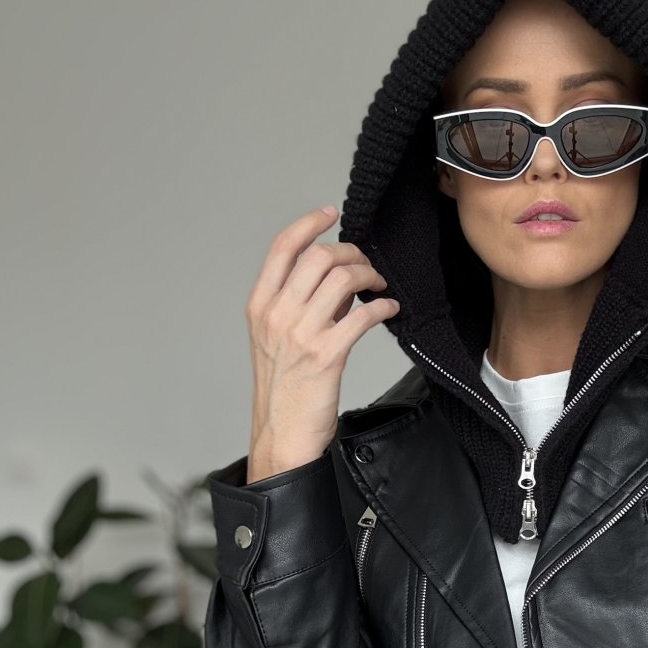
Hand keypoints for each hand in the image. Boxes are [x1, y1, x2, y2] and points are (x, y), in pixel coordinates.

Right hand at [245, 206, 399, 479]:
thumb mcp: (277, 340)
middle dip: (350, 252)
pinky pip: (362, 315)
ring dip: (368, 275)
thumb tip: (336, 281)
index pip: (282, 248)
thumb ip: (300, 305)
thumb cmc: (283, 390)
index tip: (330, 213)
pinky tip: (388, 309)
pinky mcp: (326, 355)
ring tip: (378, 285)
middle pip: (317, 257)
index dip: (308, 223)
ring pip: (341, 279)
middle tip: (366, 264)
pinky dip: (381, 306)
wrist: (282, 434)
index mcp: (259, 306)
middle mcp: (276, 315)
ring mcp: (300, 334)